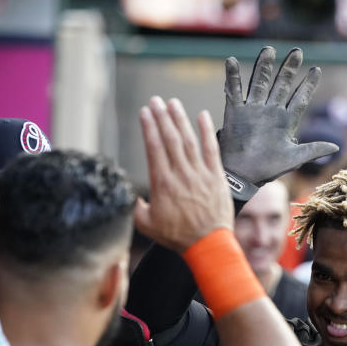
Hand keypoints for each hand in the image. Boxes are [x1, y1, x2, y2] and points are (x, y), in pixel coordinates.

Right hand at [135, 96, 232, 250]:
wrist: (208, 245)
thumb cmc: (177, 237)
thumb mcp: (146, 225)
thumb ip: (135, 207)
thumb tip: (130, 195)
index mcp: (162, 183)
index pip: (154, 147)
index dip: (148, 127)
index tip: (144, 112)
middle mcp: (181, 174)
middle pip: (170, 138)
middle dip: (161, 117)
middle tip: (155, 101)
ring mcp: (200, 174)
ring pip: (189, 140)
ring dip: (180, 119)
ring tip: (173, 104)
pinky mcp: (217, 177)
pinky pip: (212, 149)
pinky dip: (207, 131)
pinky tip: (202, 116)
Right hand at [218, 46, 337, 190]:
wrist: (242, 176)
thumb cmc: (268, 169)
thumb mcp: (294, 158)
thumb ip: (313, 150)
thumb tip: (336, 147)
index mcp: (286, 121)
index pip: (300, 98)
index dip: (308, 85)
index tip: (316, 70)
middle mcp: (270, 111)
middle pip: (281, 85)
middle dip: (289, 69)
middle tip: (297, 52)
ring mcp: (253, 110)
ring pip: (259, 83)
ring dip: (263, 67)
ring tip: (268, 50)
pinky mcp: (235, 112)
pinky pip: (234, 91)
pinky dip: (232, 77)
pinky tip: (231, 60)